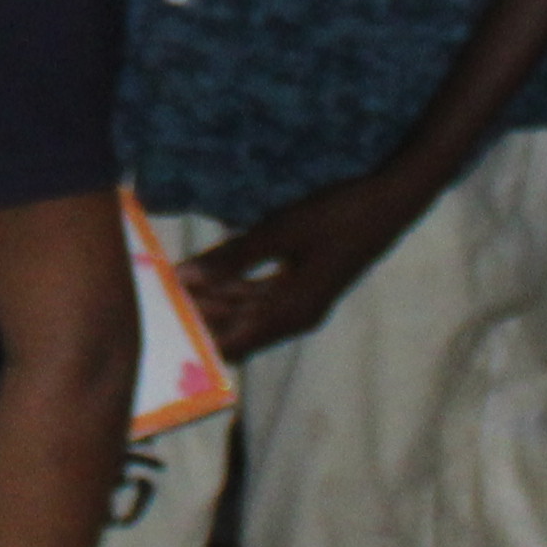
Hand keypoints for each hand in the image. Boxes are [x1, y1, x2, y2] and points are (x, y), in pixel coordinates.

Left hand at [182, 169, 432, 360]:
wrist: (387, 204)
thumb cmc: (336, 217)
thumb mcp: (280, 233)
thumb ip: (233, 257)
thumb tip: (186, 279)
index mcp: (291, 313)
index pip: (233, 342)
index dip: (197, 336)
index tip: (163, 323)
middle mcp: (296, 317)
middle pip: (238, 330)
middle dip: (200, 317)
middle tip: (159, 300)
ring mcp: (303, 303)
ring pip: (249, 313)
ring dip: (215, 302)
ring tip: (176, 285)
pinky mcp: (305, 285)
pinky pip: (262, 296)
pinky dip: (235, 289)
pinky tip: (211, 274)